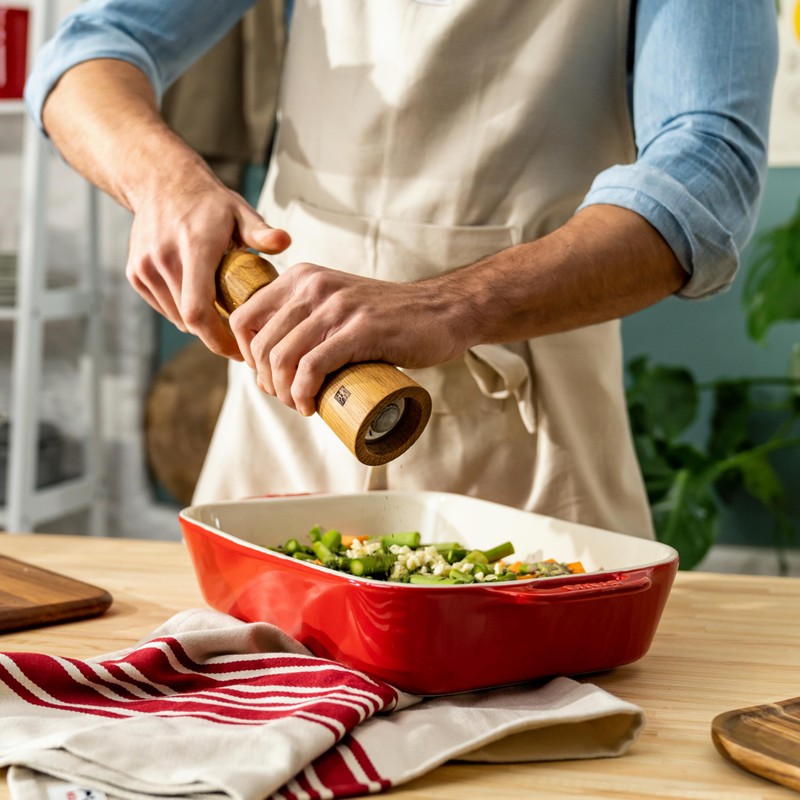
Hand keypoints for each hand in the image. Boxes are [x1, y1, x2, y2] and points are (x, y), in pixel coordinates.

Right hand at [126, 168, 290, 358]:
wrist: (161, 182)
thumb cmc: (209, 203)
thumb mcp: (240, 212)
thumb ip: (261, 231)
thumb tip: (285, 241)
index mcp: (194, 248)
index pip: (198, 310)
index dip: (218, 339)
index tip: (240, 351)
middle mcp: (164, 259)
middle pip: (190, 320)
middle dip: (216, 336)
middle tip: (242, 340)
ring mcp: (145, 268)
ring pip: (177, 317)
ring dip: (200, 325)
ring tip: (225, 318)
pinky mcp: (135, 274)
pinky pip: (164, 307)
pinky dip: (183, 312)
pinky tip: (202, 300)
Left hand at [227, 263, 470, 414]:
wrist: (442, 311)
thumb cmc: (388, 318)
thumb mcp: (337, 303)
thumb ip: (306, 318)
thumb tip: (267, 365)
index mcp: (301, 278)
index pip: (245, 318)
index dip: (246, 357)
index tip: (268, 379)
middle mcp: (314, 286)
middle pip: (261, 345)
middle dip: (266, 382)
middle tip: (288, 399)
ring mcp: (338, 307)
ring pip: (282, 358)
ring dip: (283, 394)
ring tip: (301, 406)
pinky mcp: (360, 330)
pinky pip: (312, 366)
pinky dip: (303, 394)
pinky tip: (311, 406)